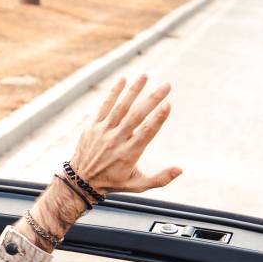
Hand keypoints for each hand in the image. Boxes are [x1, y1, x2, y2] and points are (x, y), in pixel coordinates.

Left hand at [67, 74, 182, 195]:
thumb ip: (160, 179)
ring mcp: (103, 132)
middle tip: (167, 86)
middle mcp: (116, 140)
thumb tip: (180, 170)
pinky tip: (123, 80)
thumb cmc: (114, 182)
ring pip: (120, 107)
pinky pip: (104, 106)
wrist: (81, 181)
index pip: (146, 133)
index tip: (168, 104)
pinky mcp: (93, 126)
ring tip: (145, 76)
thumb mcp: (138, 186)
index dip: (158, 118)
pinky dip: (113, 93)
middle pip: (136, 116)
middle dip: (152, 99)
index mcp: (129, 154)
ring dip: (134, 90)